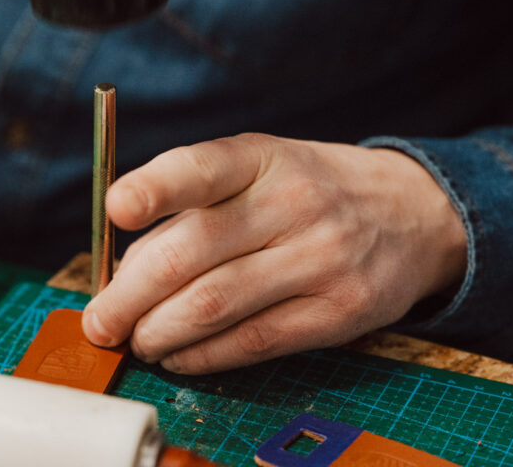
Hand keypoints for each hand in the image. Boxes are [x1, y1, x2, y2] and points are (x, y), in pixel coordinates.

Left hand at [82, 134, 466, 373]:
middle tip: (101, 319)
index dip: (154, 188)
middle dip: (130, 293)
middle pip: (192, 252)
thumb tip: (123, 267)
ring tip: (136, 339)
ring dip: (159, 331)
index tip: (116, 208)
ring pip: (214, 305)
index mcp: (263, 157)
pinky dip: (202, 355)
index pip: (201, 167)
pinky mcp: (338, 312)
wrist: (411, 213)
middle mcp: (293, 203)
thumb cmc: (309, 189)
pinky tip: (179, 354)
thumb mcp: (260, 166)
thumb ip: (194, 204)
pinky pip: (252, 342)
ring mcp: (320, 258)